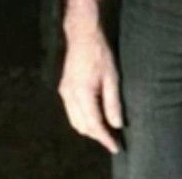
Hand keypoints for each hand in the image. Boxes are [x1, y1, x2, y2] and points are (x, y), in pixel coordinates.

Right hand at [58, 23, 122, 152]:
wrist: (82, 34)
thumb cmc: (100, 52)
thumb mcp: (112, 76)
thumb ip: (113, 102)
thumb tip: (117, 124)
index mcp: (82, 93)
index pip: (94, 124)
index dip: (105, 138)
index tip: (116, 147)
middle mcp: (69, 96)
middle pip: (82, 126)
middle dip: (97, 136)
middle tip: (113, 139)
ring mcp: (64, 92)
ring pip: (75, 121)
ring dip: (89, 129)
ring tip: (106, 131)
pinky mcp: (64, 88)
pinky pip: (72, 112)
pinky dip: (83, 119)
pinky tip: (94, 117)